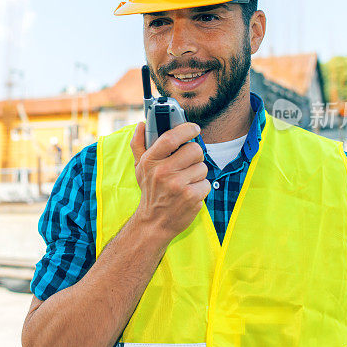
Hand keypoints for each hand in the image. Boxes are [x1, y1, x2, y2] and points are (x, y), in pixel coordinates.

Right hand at [129, 122, 210, 241]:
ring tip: (186, 181)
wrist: (154, 222)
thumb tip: (142, 125)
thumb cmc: (150, 191)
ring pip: (203, 167)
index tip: (193, 129)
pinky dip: (201, 188)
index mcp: (150, 161)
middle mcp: (163, 172)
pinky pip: (206, 183)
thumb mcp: (140, 168)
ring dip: (198, 174)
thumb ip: (139, 144)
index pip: (170, 138)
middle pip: (194, 150)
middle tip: (188, 163)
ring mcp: (178, 185)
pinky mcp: (191, 197)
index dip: (186, 130)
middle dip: (195, 156)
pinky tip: (190, 193)